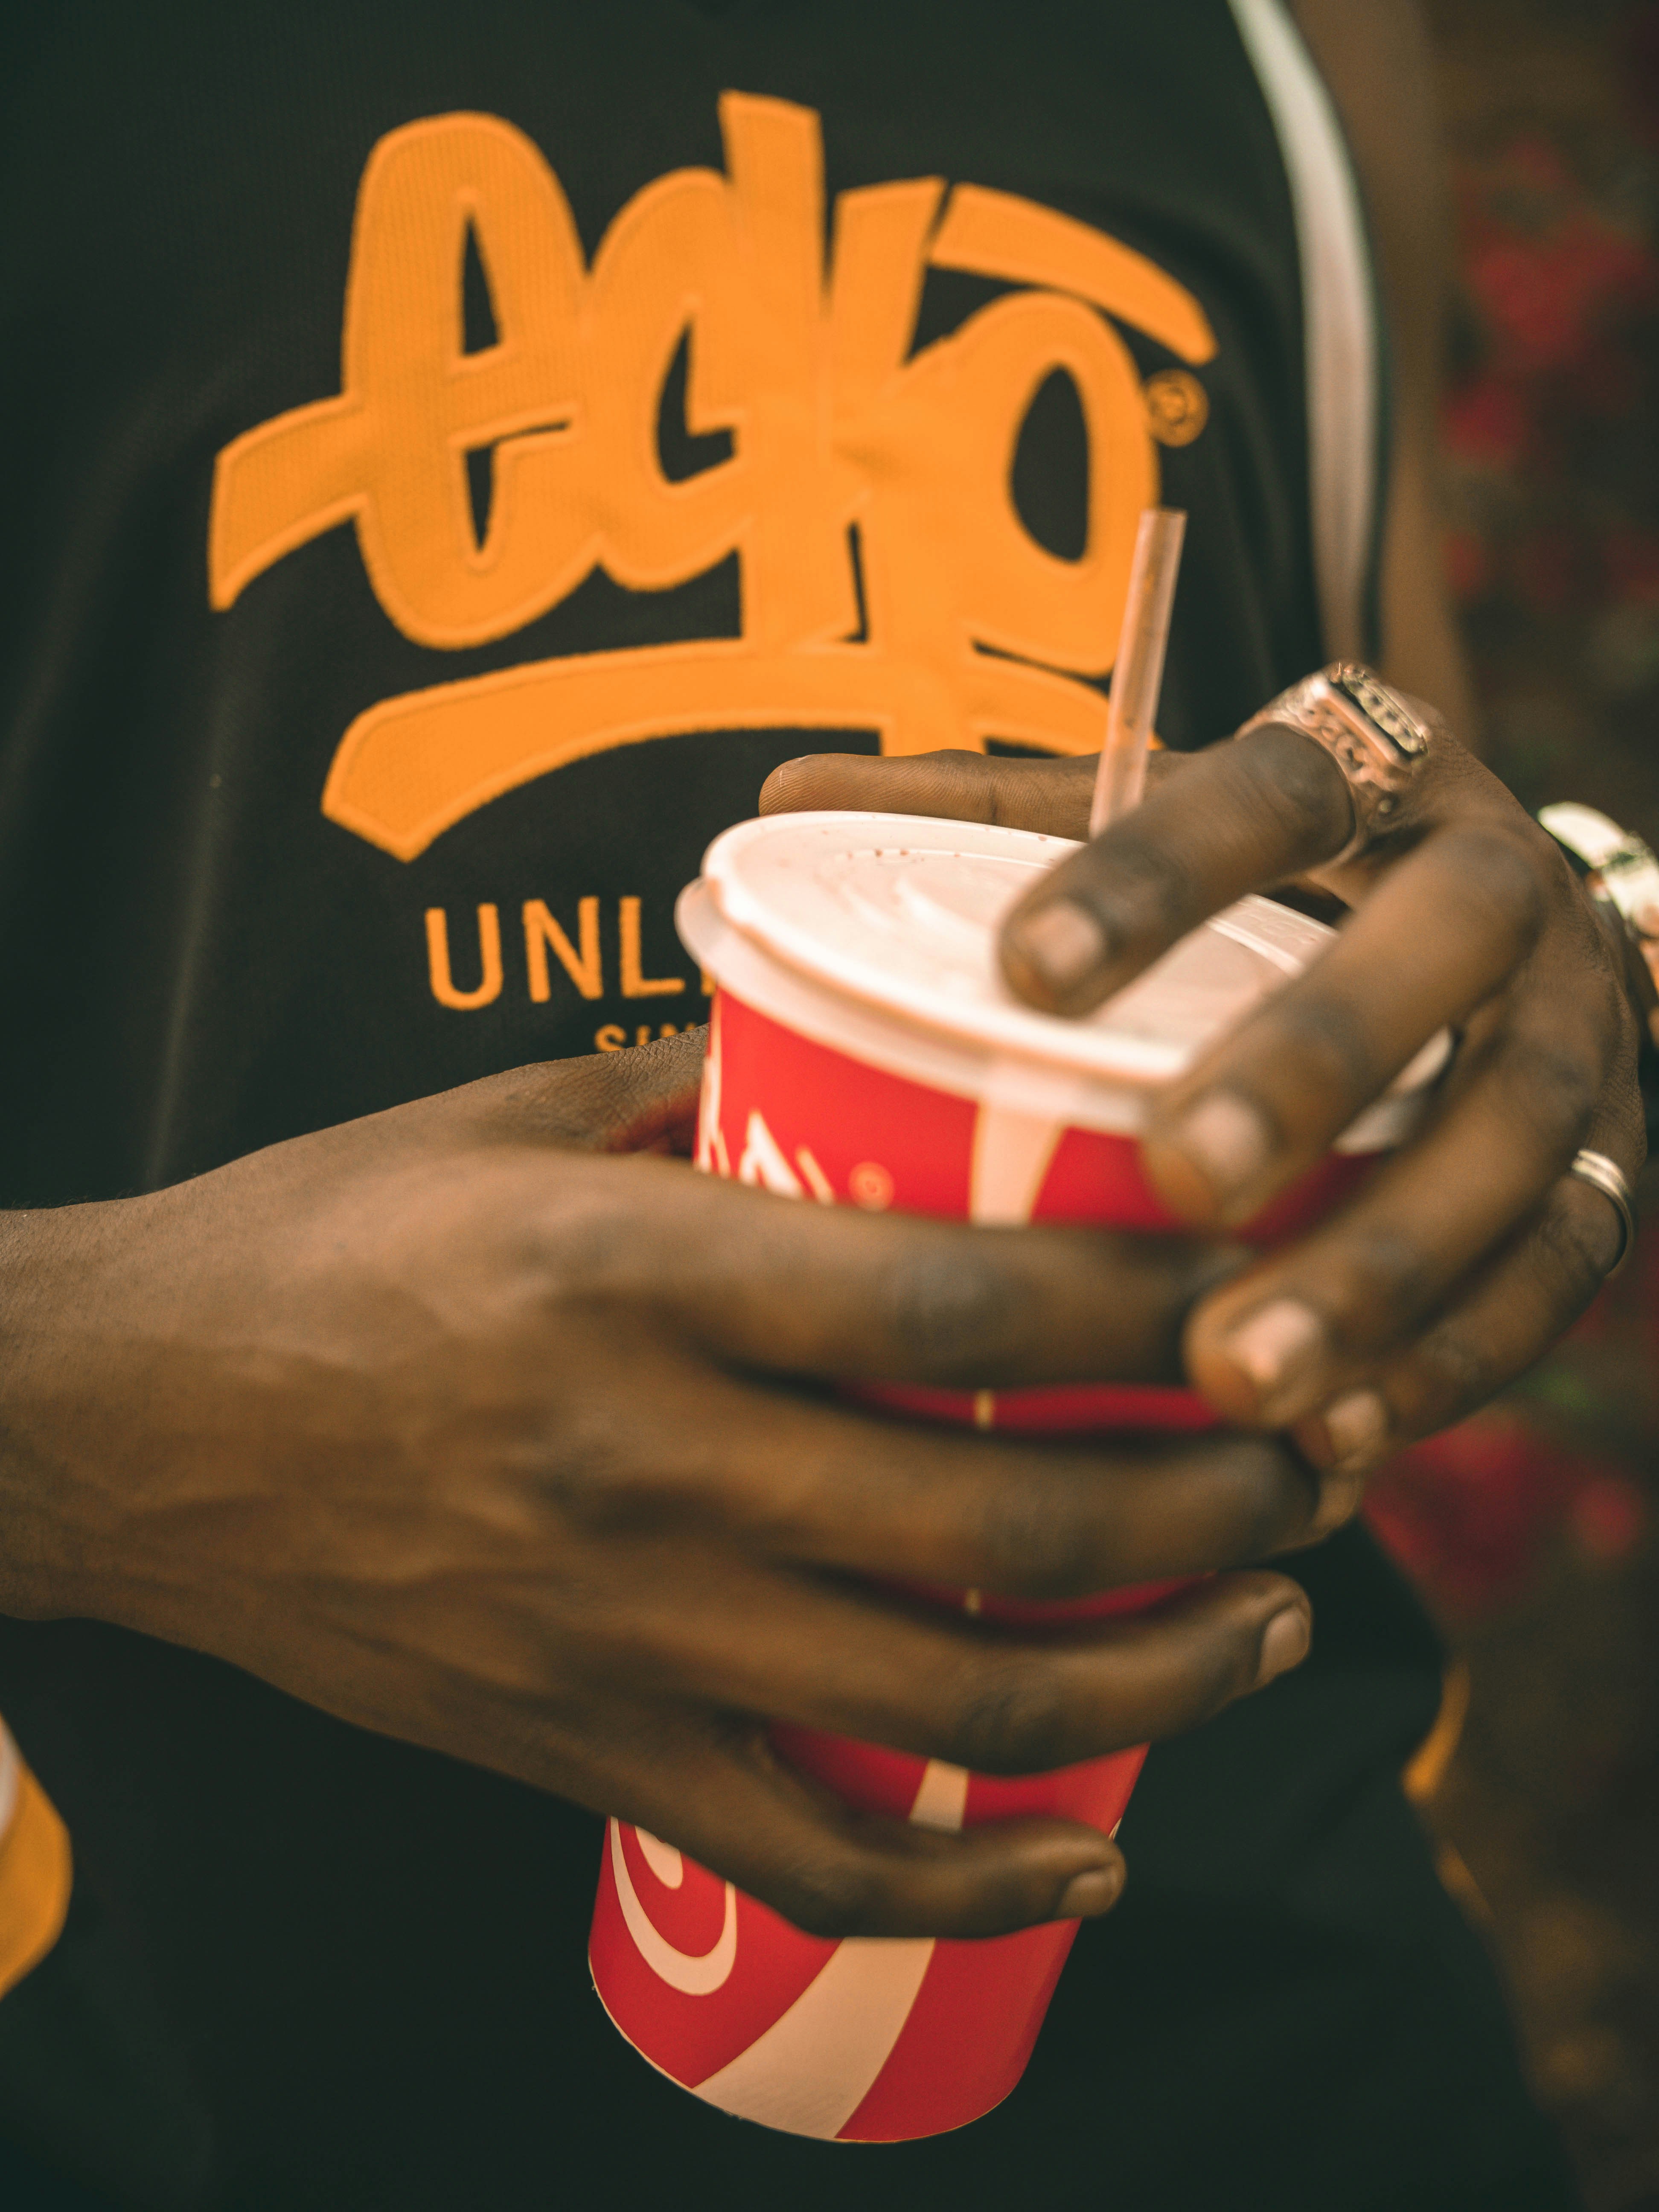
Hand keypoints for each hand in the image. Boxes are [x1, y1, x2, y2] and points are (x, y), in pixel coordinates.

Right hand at [0, 1032, 1320, 1940]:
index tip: (1262, 1287)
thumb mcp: (491, 1118)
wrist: (121, 1426)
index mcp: (627, 1277)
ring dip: (1151, 1679)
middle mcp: (642, 1463)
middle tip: (1311, 1464)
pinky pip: (806, 1853)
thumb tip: (838, 1053)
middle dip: (1207, 1501)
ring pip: (945, 1702)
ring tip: (1260, 1624)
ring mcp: (615, 1629)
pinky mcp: (576, 1745)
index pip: (955, 1301)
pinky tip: (1091, 1862)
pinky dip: (970, 1885)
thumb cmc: (312, 1247)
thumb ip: (683, 1086)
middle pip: (1000, 1518)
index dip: (1149, 1303)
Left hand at [761, 706, 1644, 1511]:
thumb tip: (776, 812)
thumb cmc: (1278, 888)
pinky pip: (1555, 1271)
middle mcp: (1493, 880)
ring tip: (1244, 1378)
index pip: (1273, 789)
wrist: (1513, 935)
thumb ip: (996, 813)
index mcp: (1367, 771)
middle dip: (1313, 1064)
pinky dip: (1452, 1361)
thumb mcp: (1162, 819)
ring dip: (1384, 1265)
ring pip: (1512, 1143)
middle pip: (1437, 954)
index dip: (1160, 876)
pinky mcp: (1614, 1163)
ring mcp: (1575, 1029)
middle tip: (1179, 1179)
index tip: (1025, 975)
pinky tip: (1340, 1442)